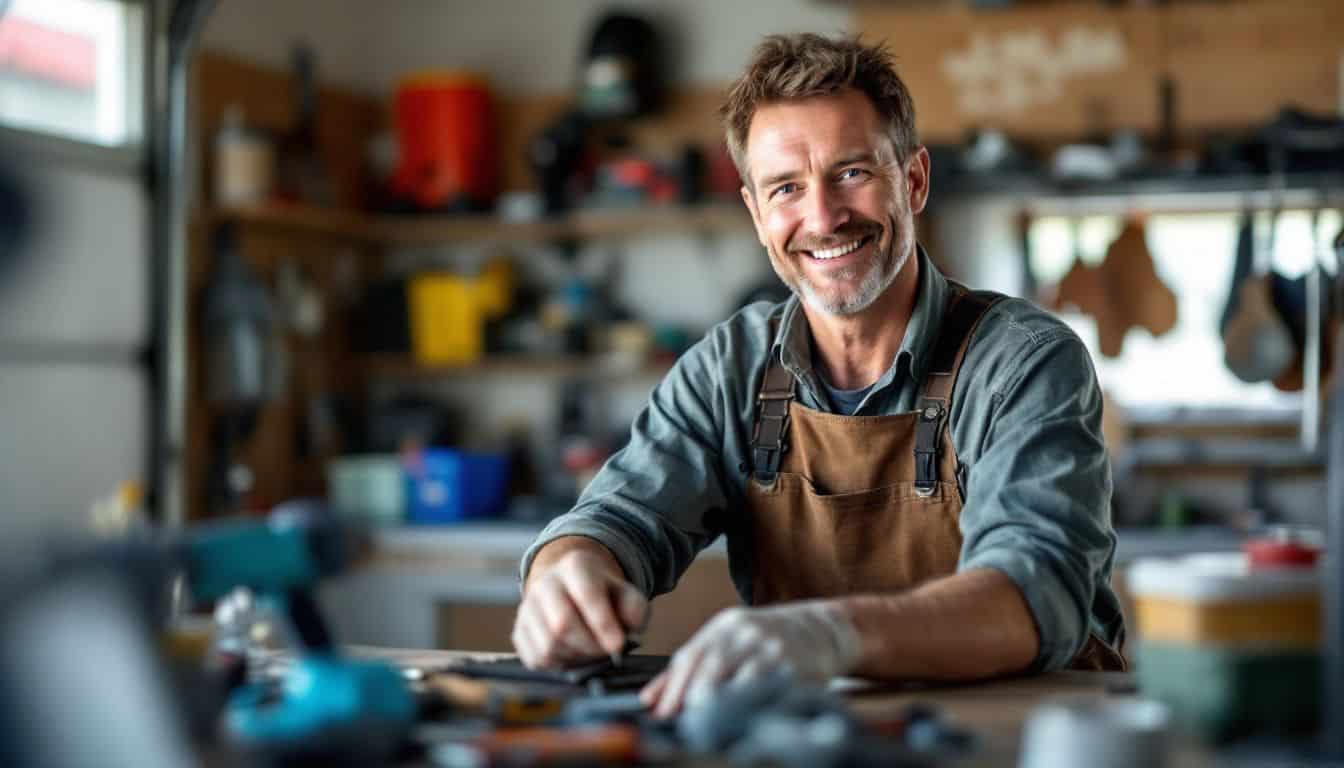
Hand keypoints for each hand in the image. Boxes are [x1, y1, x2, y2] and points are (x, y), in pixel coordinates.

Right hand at [512, 546, 647, 668]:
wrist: (574, 591)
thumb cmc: (606, 596)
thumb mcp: (627, 594)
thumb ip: (634, 609)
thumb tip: (626, 634)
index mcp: (575, 566)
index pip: (586, 594)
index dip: (602, 623)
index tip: (618, 645)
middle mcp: (544, 583)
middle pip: (562, 624)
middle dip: (590, 646)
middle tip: (608, 653)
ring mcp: (527, 608)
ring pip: (548, 645)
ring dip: (576, 658)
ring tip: (592, 653)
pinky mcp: (519, 632)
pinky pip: (537, 659)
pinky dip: (559, 666)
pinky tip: (574, 656)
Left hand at [639, 601, 859, 717]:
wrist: (820, 629)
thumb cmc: (765, 641)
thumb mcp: (727, 642)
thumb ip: (689, 668)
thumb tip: (649, 700)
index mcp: (723, 627)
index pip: (689, 656)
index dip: (671, 688)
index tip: (661, 716)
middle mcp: (744, 633)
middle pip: (709, 666)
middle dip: (691, 698)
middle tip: (682, 725)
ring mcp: (769, 647)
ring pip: (737, 678)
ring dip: (719, 705)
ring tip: (707, 726)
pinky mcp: (793, 664)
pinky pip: (766, 687)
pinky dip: (750, 704)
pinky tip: (742, 719)